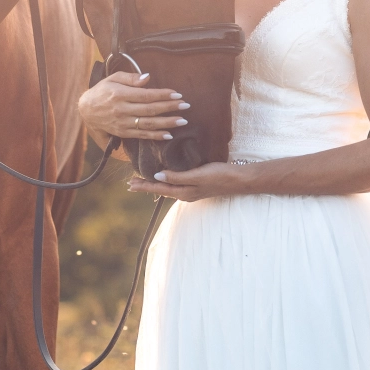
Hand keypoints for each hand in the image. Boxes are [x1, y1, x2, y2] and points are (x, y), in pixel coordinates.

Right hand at [78, 71, 189, 143]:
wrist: (86, 110)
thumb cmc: (102, 91)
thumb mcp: (112, 78)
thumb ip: (130, 78)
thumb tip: (147, 77)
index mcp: (120, 95)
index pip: (145, 95)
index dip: (162, 94)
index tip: (177, 94)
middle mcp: (122, 110)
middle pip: (150, 110)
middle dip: (170, 107)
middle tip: (186, 105)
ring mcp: (123, 123)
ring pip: (148, 124)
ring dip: (167, 123)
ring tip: (182, 120)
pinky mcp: (123, 133)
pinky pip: (142, 135)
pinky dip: (156, 136)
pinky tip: (168, 134)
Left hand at [127, 162, 245, 202]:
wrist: (239, 179)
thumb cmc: (219, 176)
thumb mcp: (197, 176)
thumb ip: (177, 177)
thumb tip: (157, 177)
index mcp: (184, 192)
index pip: (159, 189)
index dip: (144, 186)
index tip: (130, 183)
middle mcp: (185, 194)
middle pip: (161, 190)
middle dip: (146, 186)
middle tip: (130, 183)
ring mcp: (192, 190)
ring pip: (168, 188)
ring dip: (155, 184)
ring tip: (143, 181)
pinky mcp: (197, 185)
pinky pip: (176, 184)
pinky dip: (167, 180)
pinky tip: (165, 177)